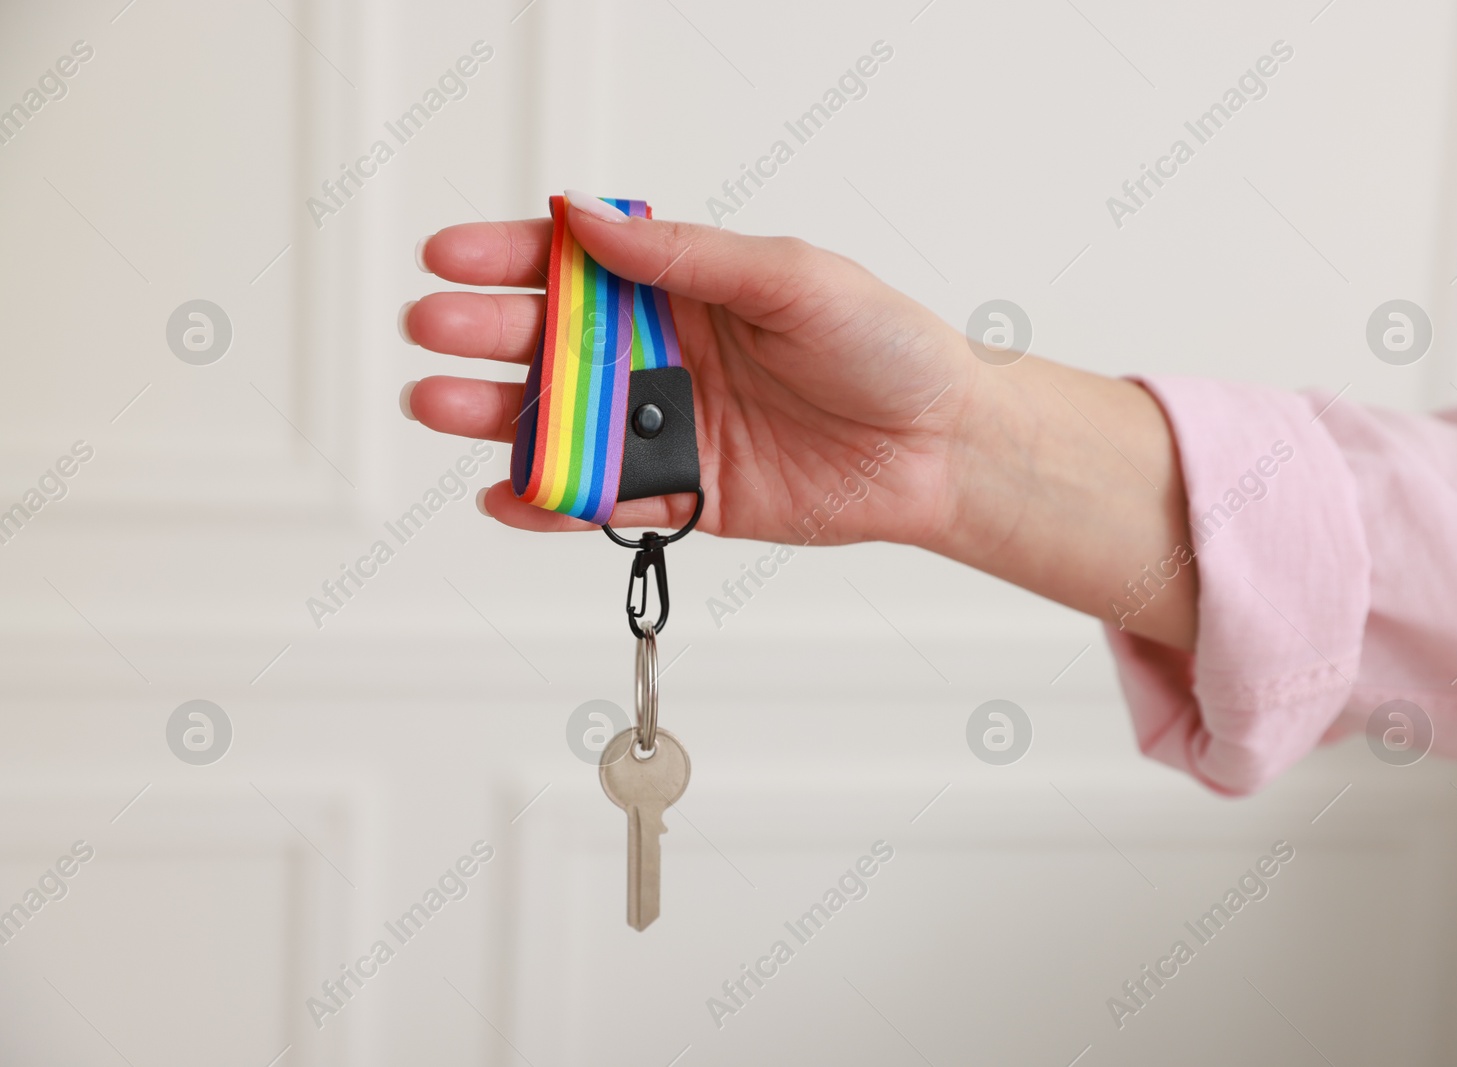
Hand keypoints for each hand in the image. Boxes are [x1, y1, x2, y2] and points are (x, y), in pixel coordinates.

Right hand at [402, 195, 1198, 648]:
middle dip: (484, 333)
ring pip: (562, 421)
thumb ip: (687, 255)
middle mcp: (663, 353)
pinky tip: (507, 493)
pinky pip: (604, 500)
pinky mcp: (685, 495)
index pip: (576, 265)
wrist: (942, 446)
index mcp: (684, 287)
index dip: (508, 258)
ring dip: (495, 415)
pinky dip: (551, 501)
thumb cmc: (885, 346)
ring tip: (440, 405)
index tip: (449, 256)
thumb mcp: (792, 276)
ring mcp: (669, 426)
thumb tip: (589, 217)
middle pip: (550, 342)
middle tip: (433, 330)